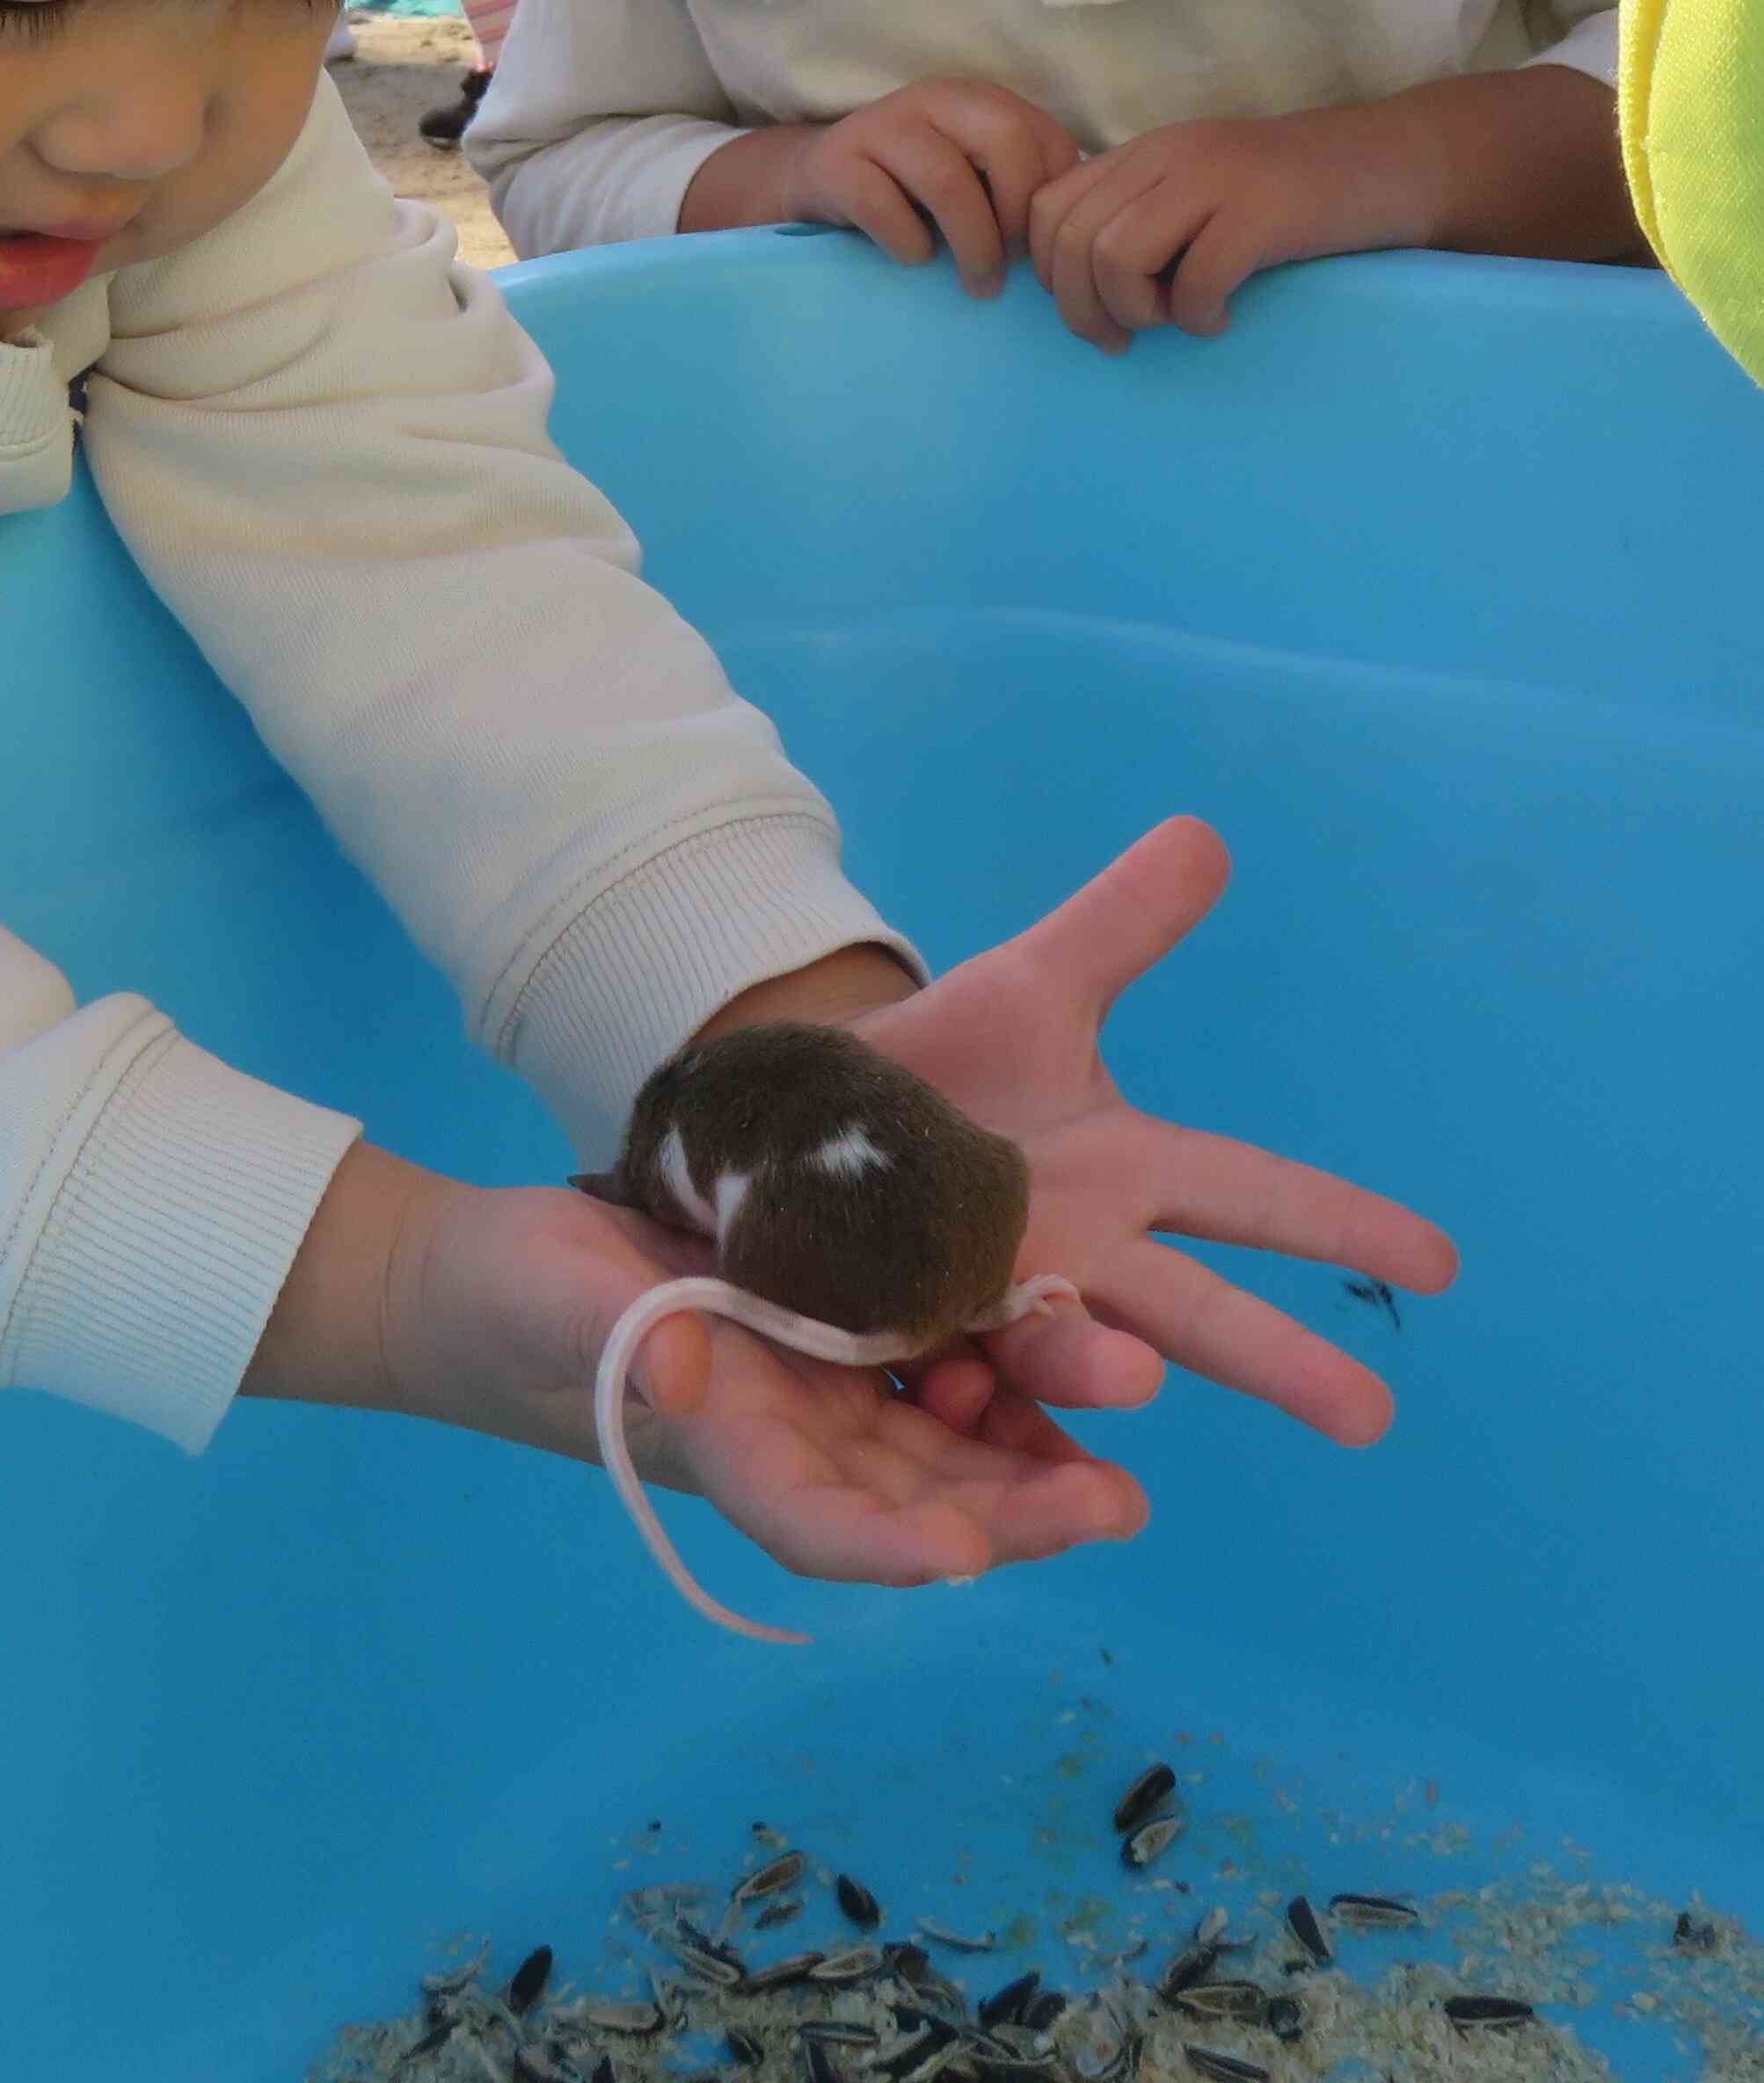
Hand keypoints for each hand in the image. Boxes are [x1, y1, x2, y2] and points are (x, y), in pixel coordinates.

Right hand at [378, 1166, 1148, 1589]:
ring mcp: (810, 1387)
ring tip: (1117, 1470)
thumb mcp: (554, 1302)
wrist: (496, 1276)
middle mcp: (782, 1433)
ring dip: (1023, 1460)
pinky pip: (926, 1361)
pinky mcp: (828, 1326)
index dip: (885, 1543)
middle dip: (1007, 1513)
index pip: (809, 1520)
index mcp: (720, 1446)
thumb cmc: (508, 1298)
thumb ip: (618, 1338)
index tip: (957, 1552)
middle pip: (906, 1499)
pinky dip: (994, 1374)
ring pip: (935, 1444)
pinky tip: (1055, 1355)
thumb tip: (684, 1370)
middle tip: (1110, 1506)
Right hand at [682, 81, 1081, 297]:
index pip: (1047, 142)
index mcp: (979, 100)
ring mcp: (881, 126)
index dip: (1053, 205)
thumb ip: (1020, 187)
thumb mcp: (973, 175)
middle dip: (1018, 217)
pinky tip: (915, 260)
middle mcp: (934, 99)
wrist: (813, 180)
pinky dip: (910, 245)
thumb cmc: (911, 191)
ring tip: (978, 285)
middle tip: (1013, 268)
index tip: (1041, 254)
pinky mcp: (835, 163)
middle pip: (1005, 144)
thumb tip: (1079, 238)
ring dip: (973, 245)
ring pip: (947, 180)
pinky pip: (885, 208)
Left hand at [855, 820, 1456, 1443]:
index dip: (1343, 1221)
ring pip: (1062, 1350)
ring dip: (1097, 1366)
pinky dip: (971, 1412)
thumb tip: (1205, 835)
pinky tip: (973, 1419)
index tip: (1442, 1262)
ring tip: (1134, 1381)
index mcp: (1126, 1175)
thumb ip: (1119, 926)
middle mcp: (1078, 1256)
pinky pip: (948, 1391)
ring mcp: (996, 1305)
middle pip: (1189, 1310)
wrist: (812, 1124)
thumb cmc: (942, 1066)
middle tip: (1371, 1416)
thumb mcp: (1030, 991)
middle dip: (1275, 1358)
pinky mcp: (911, 1337)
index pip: (1253, 1193)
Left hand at [1026, 107, 1422, 350]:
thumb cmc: (1291, 198)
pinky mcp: (1263, 210)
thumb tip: (1076, 287)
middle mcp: (1169, 155)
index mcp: (1144, 152)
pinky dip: (1198, 316)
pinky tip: (1222, 319)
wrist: (1394, 165)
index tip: (1089, 308)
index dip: (1051, 272)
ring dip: (1137, 310)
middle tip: (1122, 340)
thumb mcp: (1199, 192)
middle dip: (1083, 308)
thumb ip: (1139, 217)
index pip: (1048, 209)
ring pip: (1115, 257)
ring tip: (1177, 319)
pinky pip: (1195, 279)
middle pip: (1072, 241)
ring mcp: (1215, 178)